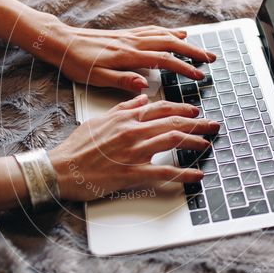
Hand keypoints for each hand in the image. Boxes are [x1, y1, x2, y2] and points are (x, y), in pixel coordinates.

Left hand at [30, 16, 216, 92]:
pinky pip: (152, 30)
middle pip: (170, 44)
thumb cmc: (77, 63)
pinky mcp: (125, 34)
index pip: (163, 61)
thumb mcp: (97, 77)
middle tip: (211, 59)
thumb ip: (122, 80)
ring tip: (199, 47)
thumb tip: (144, 85)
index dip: (184, 68)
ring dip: (184, 41)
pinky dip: (168, 32)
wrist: (61, 43)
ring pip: (163, 35)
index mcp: (128, 55)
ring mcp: (129, 36)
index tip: (199, 76)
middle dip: (193, 52)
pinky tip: (174, 34)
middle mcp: (132, 42)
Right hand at [48, 94, 218, 200]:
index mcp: (124, 119)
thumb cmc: (76, 148)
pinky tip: (197, 174)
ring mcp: (134, 152)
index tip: (194, 112)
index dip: (180, 109)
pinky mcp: (133, 173)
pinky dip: (184, 174)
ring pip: (172, 142)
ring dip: (194, 142)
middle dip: (196, 123)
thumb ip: (123, 108)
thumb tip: (141, 98)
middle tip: (212, 124)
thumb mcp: (98, 121)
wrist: (61, 169)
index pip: (159, 109)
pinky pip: (164, 172)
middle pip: (172, 123)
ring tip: (208, 143)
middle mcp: (132, 132)